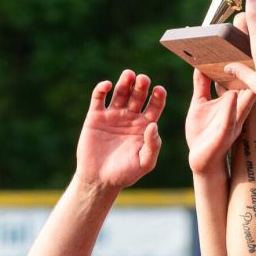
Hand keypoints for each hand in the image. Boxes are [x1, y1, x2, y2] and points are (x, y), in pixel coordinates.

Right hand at [75, 69, 166, 189]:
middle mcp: (130, 117)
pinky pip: (99, 98)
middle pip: (138, 95)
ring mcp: (112, 115)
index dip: (158, 97)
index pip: (155, 106)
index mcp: (145, 125)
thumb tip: (153, 125)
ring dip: (124, 82)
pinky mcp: (95, 117)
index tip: (159, 90)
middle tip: (143, 79)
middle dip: (141, 86)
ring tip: (129, 75)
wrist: (99, 180)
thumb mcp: (145, 163)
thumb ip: (153, 145)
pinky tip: (107, 85)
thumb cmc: (125, 174)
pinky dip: (101, 89)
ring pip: (120, 92)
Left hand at [185, 69, 255, 174]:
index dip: (246, 64)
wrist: (200, 161)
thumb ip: (202, 85)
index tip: (248, 44)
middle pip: (248, 89)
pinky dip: (230, 108)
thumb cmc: (203, 133)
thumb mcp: (200, 104)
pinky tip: (232, 97)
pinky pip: (229, 121)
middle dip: (252, 73)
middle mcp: (236, 111)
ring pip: (243, 103)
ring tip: (247, 71)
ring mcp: (232, 123)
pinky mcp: (223, 135)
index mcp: (232, 102)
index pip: (242, 80)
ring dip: (246, 89)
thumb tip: (199, 64)